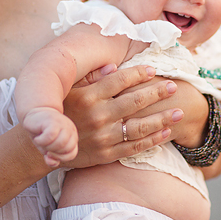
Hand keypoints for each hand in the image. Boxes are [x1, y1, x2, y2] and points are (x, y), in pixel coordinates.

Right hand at [22, 107, 77, 167]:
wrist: (33, 115)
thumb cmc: (42, 133)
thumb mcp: (47, 148)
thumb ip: (52, 158)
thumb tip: (52, 163)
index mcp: (72, 136)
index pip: (72, 153)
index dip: (60, 157)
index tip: (50, 154)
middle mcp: (70, 129)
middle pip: (66, 149)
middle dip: (53, 152)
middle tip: (45, 145)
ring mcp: (62, 123)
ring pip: (59, 143)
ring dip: (47, 146)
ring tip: (41, 141)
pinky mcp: (52, 120)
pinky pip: (50, 136)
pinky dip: (41, 140)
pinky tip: (37, 137)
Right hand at [62, 64, 182, 167]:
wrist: (41, 147)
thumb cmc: (56, 111)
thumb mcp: (67, 89)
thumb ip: (90, 77)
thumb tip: (113, 65)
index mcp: (88, 96)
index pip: (119, 81)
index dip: (138, 74)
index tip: (153, 69)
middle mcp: (98, 116)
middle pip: (135, 102)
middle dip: (157, 93)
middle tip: (173, 87)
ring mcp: (103, 137)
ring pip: (139, 126)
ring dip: (162, 119)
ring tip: (179, 111)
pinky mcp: (106, 154)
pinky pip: (133, 147)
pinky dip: (152, 140)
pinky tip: (166, 132)